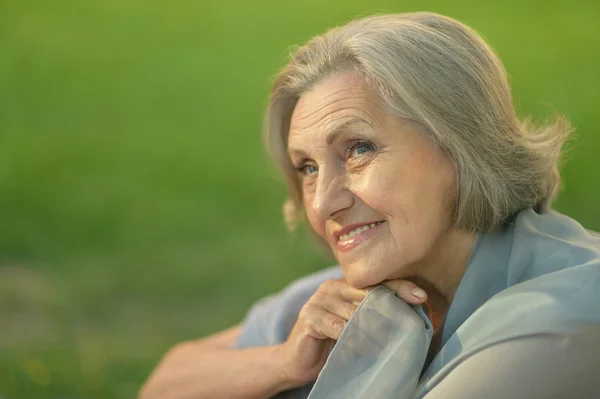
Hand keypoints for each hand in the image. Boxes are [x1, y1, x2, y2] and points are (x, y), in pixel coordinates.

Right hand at [279, 277, 427, 386]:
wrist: (297, 360)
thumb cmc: (332, 342)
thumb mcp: (355, 326)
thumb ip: (374, 316)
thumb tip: (410, 316)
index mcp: (344, 284)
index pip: (376, 281)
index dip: (400, 287)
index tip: (421, 297)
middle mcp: (331, 286)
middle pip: (368, 293)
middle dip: (392, 308)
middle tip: (411, 322)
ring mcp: (319, 300)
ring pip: (355, 312)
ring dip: (375, 329)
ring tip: (392, 342)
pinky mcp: (309, 316)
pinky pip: (338, 327)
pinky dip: (354, 339)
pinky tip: (367, 350)